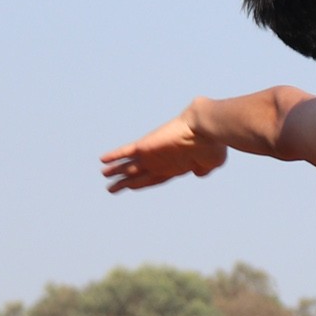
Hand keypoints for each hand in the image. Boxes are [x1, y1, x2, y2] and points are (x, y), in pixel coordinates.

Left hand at [101, 111, 227, 193]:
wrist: (206, 128)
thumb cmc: (212, 145)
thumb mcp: (210, 163)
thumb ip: (203, 169)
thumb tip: (198, 174)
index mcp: (174, 166)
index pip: (153, 177)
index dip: (141, 183)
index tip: (131, 187)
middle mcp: (161, 161)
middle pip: (137, 174)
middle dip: (124, 181)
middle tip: (112, 187)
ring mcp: (152, 154)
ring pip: (128, 165)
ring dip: (115, 171)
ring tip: (103, 174)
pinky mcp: (146, 146)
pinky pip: (125, 152)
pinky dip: (114, 155)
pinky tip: (102, 159)